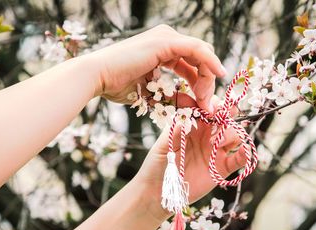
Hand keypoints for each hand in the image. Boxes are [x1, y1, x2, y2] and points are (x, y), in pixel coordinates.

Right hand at [90, 24, 226, 111]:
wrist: (96, 77)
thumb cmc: (116, 86)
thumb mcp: (152, 95)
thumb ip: (172, 98)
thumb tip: (195, 107)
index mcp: (162, 49)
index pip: (192, 63)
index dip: (201, 83)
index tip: (204, 103)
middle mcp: (166, 39)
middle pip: (200, 57)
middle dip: (207, 81)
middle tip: (207, 104)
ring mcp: (166, 37)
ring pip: (201, 53)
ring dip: (208, 77)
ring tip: (206, 99)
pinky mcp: (166, 41)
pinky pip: (197, 50)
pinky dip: (210, 62)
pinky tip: (218, 75)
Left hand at [136, 95, 246, 219]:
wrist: (158, 192)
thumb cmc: (157, 165)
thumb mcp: (163, 145)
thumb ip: (175, 130)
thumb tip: (187, 114)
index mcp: (193, 125)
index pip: (208, 107)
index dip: (211, 103)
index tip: (206, 108)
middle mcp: (207, 135)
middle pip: (225, 117)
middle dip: (227, 112)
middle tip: (221, 117)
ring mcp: (216, 151)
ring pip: (235, 134)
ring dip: (231, 133)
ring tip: (216, 144)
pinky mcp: (222, 168)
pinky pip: (240, 159)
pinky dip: (246, 154)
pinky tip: (242, 152)